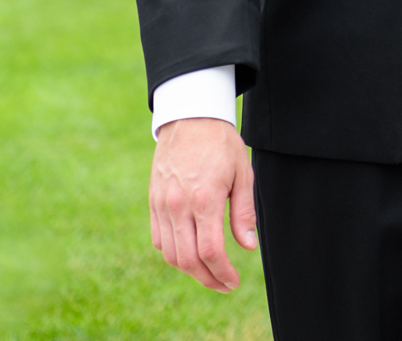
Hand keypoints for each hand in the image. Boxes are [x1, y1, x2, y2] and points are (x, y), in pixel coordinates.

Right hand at [149, 117, 256, 289]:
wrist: (190, 118)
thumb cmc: (221, 143)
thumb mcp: (242, 173)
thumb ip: (243, 212)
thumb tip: (248, 246)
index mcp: (204, 199)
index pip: (210, 251)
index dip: (222, 272)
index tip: (234, 282)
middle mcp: (178, 206)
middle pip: (188, 259)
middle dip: (207, 279)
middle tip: (224, 284)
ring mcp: (162, 205)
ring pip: (170, 254)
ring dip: (189, 270)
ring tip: (209, 273)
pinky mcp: (153, 202)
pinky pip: (159, 239)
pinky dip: (173, 253)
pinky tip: (190, 253)